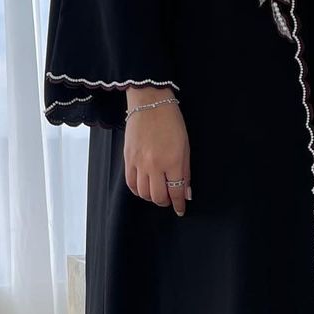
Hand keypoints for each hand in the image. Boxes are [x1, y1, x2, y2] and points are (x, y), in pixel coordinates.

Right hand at [124, 86, 191, 215]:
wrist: (150, 103)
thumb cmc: (171, 122)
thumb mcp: (185, 146)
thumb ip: (185, 171)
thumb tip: (186, 192)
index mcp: (173, 161)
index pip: (175, 191)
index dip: (178, 204)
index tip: (180, 209)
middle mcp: (155, 165)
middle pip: (158, 196)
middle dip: (165, 202)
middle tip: (168, 199)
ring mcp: (139, 163)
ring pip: (143, 193)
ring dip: (151, 197)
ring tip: (156, 193)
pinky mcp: (128, 158)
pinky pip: (130, 183)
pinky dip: (137, 190)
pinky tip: (143, 188)